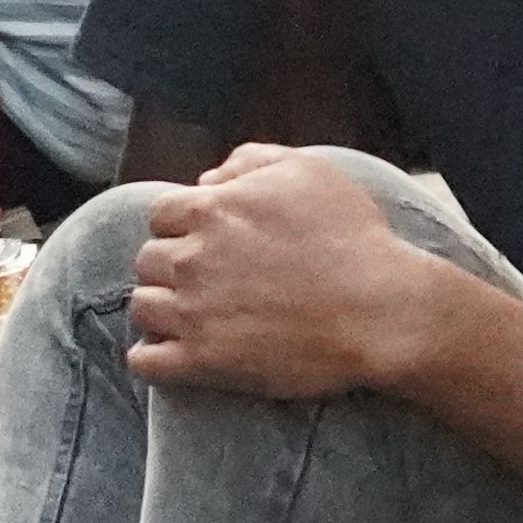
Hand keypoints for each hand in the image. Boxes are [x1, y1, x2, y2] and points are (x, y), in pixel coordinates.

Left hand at [122, 144, 461, 398]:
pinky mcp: (204, 362)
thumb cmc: (352, 237)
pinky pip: (145, 362)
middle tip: (204, 279)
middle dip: (170, 266)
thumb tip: (207, 179)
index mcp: (212, 210)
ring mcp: (194, 313)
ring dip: (161, 308)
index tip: (205, 241)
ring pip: (142, 307)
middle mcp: (193, 259)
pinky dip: (151, 357)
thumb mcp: (308, 171)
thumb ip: (250, 160)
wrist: (380, 310)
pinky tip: (173, 352)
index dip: (182, 225)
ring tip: (191, 314)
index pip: (160, 214)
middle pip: (148, 260)